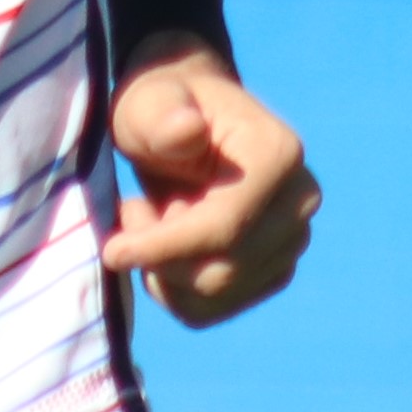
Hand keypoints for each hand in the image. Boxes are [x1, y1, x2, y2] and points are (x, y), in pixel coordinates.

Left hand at [105, 37, 317, 327]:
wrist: (185, 120)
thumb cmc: (162, 107)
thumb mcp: (149, 101)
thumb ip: (163, 116)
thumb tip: (185, 132)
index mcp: (279, 155)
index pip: (225, 227)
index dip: (164, 246)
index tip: (112, 250)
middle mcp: (299, 204)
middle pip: (222, 271)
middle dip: (160, 256)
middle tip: (131, 211)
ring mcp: (292, 242)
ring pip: (215, 298)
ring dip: (163, 271)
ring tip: (149, 219)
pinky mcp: (272, 271)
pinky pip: (213, 310)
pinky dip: (173, 288)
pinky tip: (162, 245)